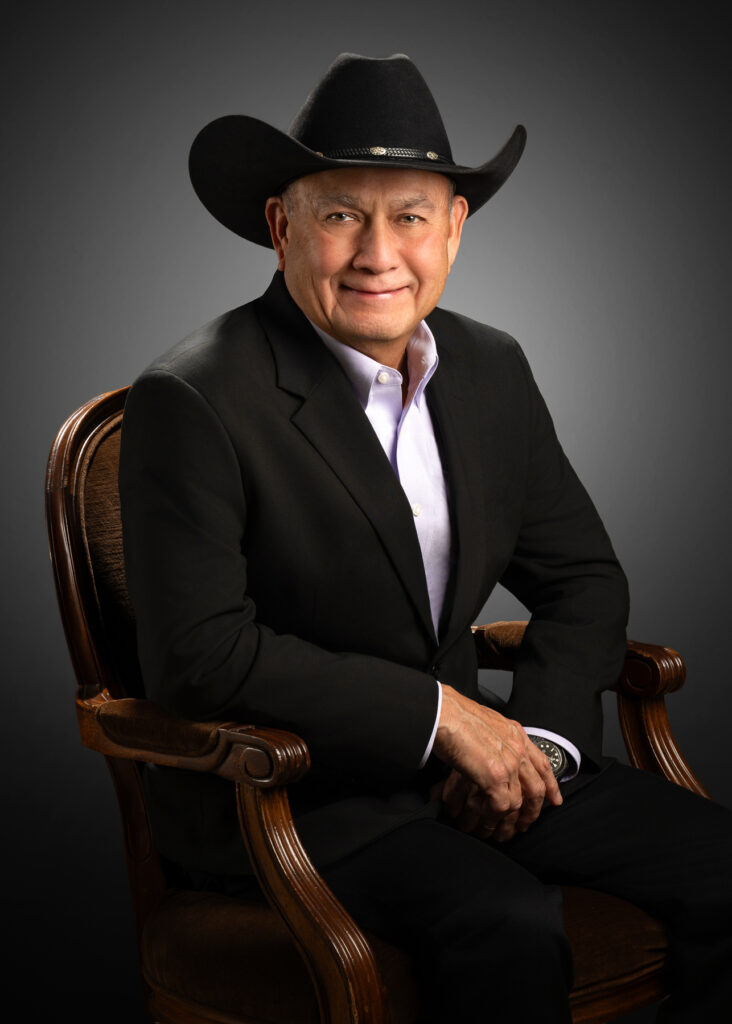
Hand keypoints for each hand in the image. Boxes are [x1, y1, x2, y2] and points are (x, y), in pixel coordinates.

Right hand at [431, 685, 562, 840]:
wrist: (443, 713)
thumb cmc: (454, 715)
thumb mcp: (485, 724)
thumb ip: (495, 740)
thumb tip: (491, 754)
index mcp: (515, 734)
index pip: (542, 763)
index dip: (551, 784)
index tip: (554, 799)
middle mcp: (517, 748)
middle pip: (537, 788)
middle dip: (533, 811)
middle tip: (524, 823)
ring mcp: (509, 763)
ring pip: (518, 801)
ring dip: (503, 815)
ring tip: (489, 816)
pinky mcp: (495, 776)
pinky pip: (500, 806)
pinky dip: (487, 811)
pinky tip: (475, 805)